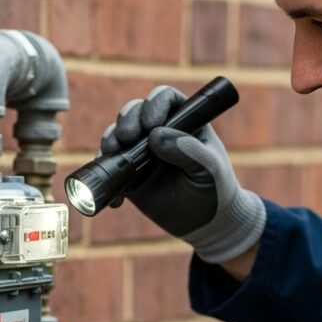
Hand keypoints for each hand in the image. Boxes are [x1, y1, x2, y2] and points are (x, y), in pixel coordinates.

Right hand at [102, 85, 265, 263]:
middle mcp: (160, 131)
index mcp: (184, 122)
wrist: (207, 223)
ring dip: (110, 141)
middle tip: (127, 138)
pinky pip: (109, 168)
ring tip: (113, 155)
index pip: (165, 98)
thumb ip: (190, 151)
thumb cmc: (216, 188)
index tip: (151, 123)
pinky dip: (105, 176)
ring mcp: (141, 152)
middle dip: (126, 120)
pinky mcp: (129, 175)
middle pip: (134, 111)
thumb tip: (157, 136)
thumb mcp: (210, 169)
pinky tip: (117, 196)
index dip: (154, 104)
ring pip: (117, 135)